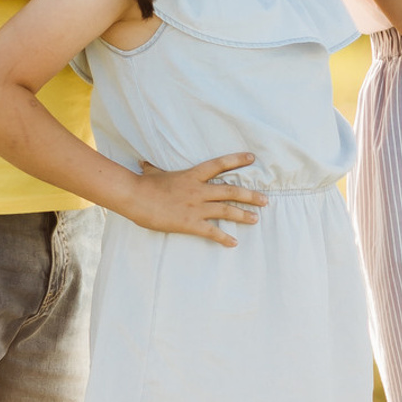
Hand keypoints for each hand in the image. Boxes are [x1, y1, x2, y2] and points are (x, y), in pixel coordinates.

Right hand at [116, 154, 266, 246]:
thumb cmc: (143, 184)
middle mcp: (199, 190)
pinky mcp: (190, 223)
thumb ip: (155, 169)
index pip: (220, 165)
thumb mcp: (153, 172)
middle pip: (231, 190)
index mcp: (192, 175)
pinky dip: (224, 238)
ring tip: (256, 219)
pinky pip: (212, 231)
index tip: (252, 158)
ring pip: (226, 210)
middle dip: (250, 195)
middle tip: (265, 199)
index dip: (237, 160)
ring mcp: (196, 207)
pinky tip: (233, 243)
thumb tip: (145, 164)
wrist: (135, 197)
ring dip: (243, 215)